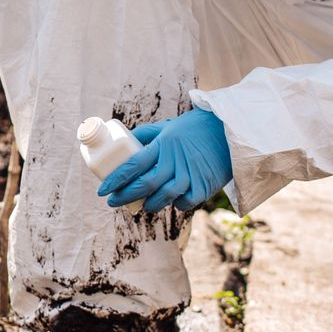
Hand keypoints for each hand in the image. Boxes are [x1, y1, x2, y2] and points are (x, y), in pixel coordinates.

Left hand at [96, 109, 232, 213]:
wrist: (230, 131)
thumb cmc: (195, 127)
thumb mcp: (169, 126)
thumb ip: (148, 133)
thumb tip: (125, 139)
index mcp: (164, 145)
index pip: (134, 164)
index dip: (116, 179)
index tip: (102, 190)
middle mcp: (176, 161)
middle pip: (145, 184)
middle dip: (125, 196)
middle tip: (113, 201)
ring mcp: (190, 175)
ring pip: (163, 197)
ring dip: (148, 205)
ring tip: (140, 205)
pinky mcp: (204, 186)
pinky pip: (185, 202)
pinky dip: (175, 205)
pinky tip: (169, 202)